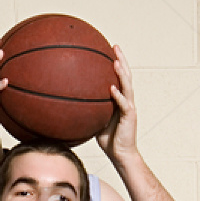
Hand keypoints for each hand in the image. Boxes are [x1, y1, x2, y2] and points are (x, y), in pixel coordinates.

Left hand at [95, 45, 137, 161]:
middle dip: (121, 59)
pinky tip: (112, 88)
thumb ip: (88, 110)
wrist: (120, 154)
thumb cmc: (109, 139)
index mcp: (120, 99)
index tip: (109, 50)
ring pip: (127, 86)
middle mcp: (127, 100)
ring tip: (116, 61)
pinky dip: (118, 96)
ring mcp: (129, 107)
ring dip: (122, 73)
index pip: (119, 77)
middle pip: (126, 75)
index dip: (116, 63)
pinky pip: (123, 104)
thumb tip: (70, 103)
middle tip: (114, 46)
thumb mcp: (95, 121)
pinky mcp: (130, 117)